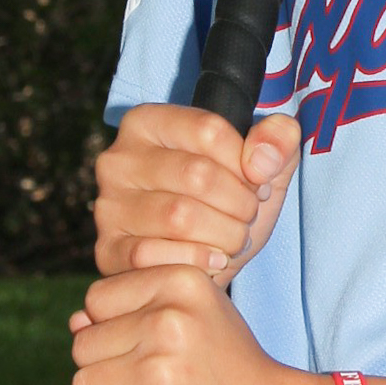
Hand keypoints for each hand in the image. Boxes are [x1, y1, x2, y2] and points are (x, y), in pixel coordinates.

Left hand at [68, 265, 340, 384]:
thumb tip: (76, 320)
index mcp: (180, 282)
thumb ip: (142, 308)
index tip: (148, 351)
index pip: (96, 301)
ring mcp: (164, 370)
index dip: (111, 331)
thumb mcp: (201, 317)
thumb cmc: (236, 371)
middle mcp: (169, 318)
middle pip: (83, 347)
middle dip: (105, 372)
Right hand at [92, 103, 302, 283]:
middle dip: (240, 203)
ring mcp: (108, 206)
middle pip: (197, 174)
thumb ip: (278, 140)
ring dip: (224, 235)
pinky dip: (197, 262)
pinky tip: (213, 261)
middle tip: (248, 217)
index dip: (247, 162)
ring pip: (180, 218)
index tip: (257, 182)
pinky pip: (156, 255)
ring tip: (234, 239)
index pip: (209, 130)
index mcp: (148, 122)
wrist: (203, 262)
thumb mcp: (264, 166)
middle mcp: (118, 159)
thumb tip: (261, 160)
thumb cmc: (228, 203)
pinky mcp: (107, 249)